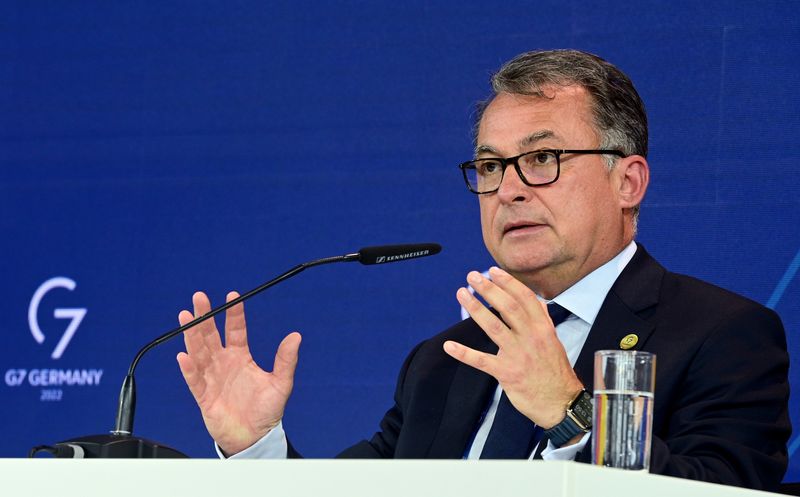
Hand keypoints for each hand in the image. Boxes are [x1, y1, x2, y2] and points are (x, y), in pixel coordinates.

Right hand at [176, 291, 300, 455]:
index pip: (235, 330)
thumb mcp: (281, 383)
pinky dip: (189, 369)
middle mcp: (224, 363)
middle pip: (211, 335)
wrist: (255, 437)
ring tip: (185, 317)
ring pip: (199, 352)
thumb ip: (286, 360)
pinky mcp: (204, 395)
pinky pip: (194, 380)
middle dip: (204, 316)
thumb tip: (296, 336)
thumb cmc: (267, 411)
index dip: (233, 313)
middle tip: (199, 297)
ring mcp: (212, 377)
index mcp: (241, 357)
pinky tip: (184, 356)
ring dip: (191, 336)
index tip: (232, 295)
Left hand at [443, 266, 582, 428]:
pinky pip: (481, 361)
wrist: (560, 404)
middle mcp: (531, 338)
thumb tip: (538, 302)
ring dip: (475, 308)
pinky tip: (449, 346)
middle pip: (507, 307)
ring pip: (493, 327)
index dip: (508, 283)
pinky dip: (463, 353)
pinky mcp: (506, 373)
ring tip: (462, 294)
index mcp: (543, 329)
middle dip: (488, 289)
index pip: (525, 299)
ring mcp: (517, 355)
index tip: (494, 271)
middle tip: (472, 276)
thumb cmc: (555, 372)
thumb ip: (543, 322)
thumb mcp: (554, 342)